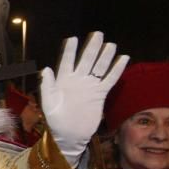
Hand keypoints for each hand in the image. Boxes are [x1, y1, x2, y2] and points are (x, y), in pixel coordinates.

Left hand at [39, 32, 128, 164]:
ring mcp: (89, 86)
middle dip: (91, 48)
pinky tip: (123, 59)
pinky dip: (116, 70)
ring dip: (104, 56)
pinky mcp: (100, 94)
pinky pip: (110, 79)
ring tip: (110, 44)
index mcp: (63, 81)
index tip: (73, 39)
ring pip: (99, 68)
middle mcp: (77, 80)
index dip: (70, 51)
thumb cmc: (55, 120)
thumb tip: (46, 69)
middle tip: (97, 34)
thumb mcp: (48, 104)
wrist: (69, 135)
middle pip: (86, 61)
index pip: (67, 62)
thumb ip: (47, 86)